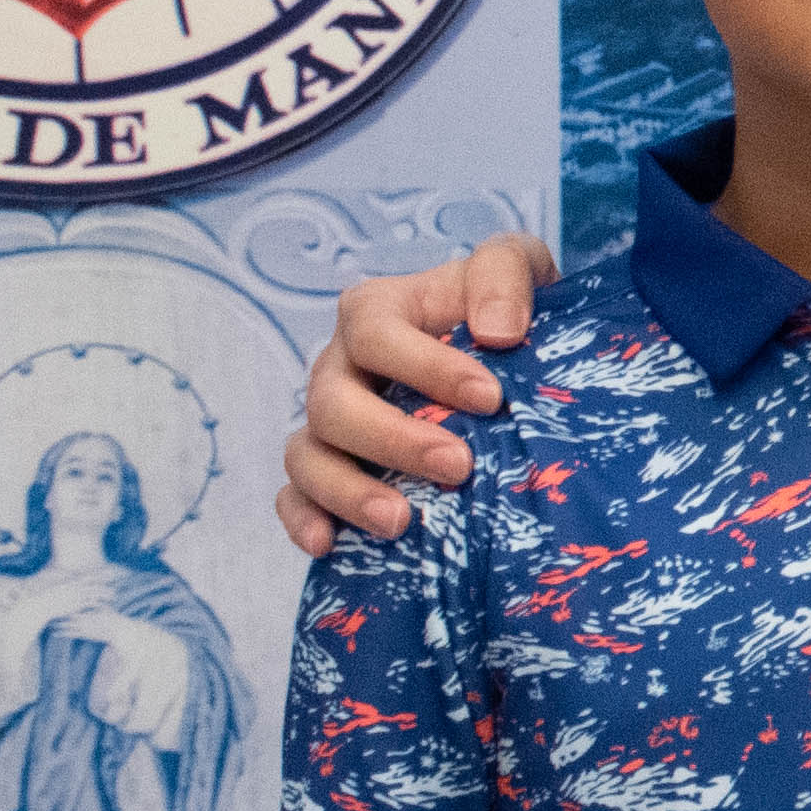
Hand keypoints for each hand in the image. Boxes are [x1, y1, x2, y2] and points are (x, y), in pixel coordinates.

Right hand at [275, 236, 559, 552]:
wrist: (512, 353)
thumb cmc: (505, 308)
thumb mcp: (516, 266)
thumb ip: (503, 274)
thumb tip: (497, 331)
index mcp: (376, 312)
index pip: (377, 332)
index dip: (426, 366)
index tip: (489, 398)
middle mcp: (340, 367)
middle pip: (333, 403)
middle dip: (392, 439)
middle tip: (459, 466)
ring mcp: (328, 423)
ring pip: (307, 455)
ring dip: (347, 490)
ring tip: (401, 523)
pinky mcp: (327, 471)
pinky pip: (294, 496)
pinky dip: (303, 519)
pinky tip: (330, 544)